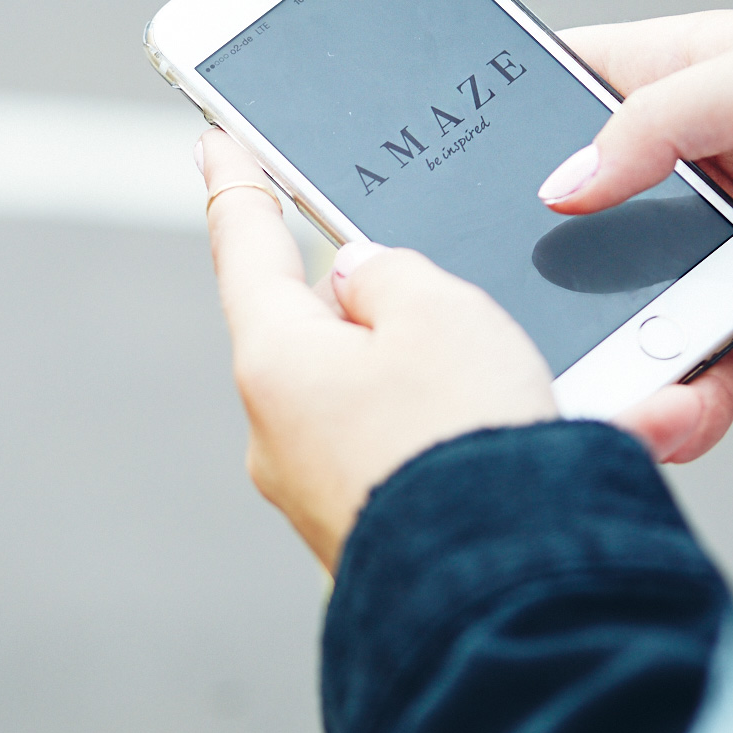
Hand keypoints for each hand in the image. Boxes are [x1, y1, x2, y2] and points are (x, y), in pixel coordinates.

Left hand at [199, 129, 558, 570]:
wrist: (505, 592)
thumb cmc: (467, 443)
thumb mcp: (442, 311)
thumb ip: (394, 272)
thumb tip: (365, 282)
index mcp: (276, 358)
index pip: (247, 244)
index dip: (237, 180)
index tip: (215, 139)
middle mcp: (278, 430)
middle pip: (321, 328)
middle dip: (379, 303)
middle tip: (440, 290)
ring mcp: (319, 491)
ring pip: (377, 396)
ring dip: (437, 377)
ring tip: (514, 382)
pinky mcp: (370, 534)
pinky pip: (411, 456)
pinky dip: (458, 434)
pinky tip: (517, 438)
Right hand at [542, 10, 732, 462]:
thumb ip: (661, 117)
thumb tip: (564, 181)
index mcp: (664, 81)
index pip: (551, 93)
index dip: (498, 130)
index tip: (454, 180)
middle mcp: (672, 167)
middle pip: (569, 224)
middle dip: (544, 275)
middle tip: (516, 313)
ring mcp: (702, 247)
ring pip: (620, 309)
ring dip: (615, 353)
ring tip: (618, 389)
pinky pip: (688, 365)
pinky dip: (684, 397)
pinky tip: (687, 408)